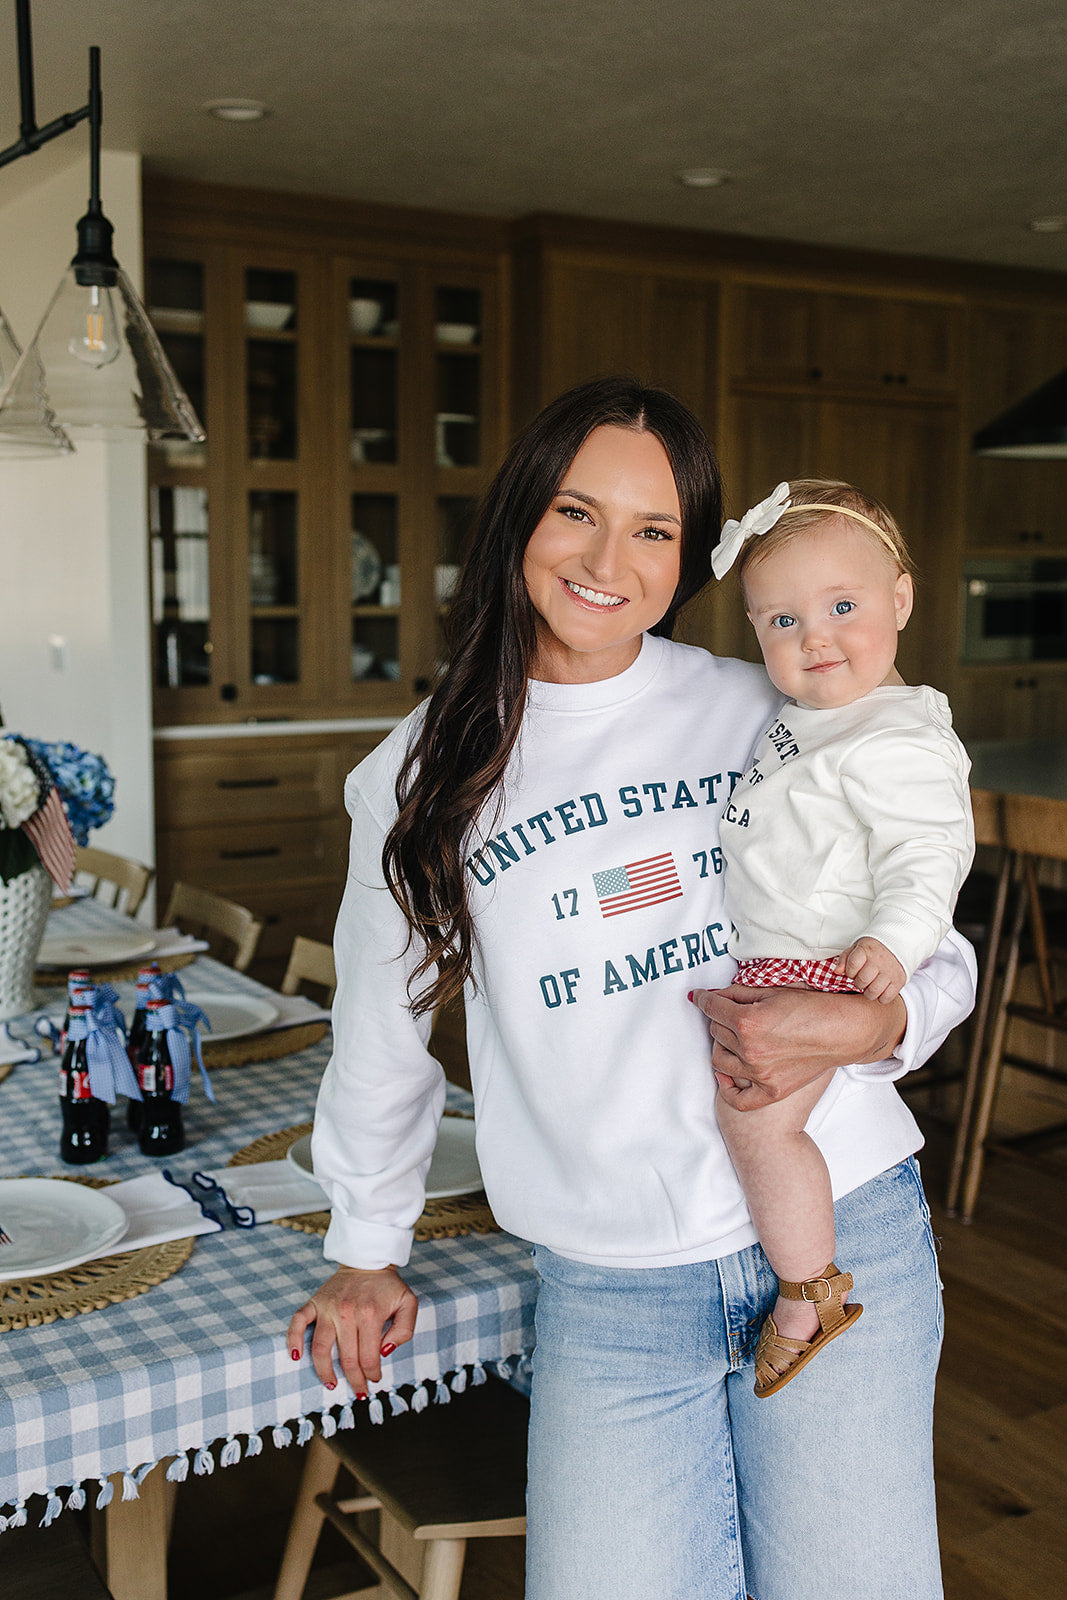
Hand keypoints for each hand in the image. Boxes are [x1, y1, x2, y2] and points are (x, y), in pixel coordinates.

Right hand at [287, 1264, 417, 1393]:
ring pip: (320, 1348)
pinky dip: (293, 1340)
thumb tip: (385, 1352)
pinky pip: (298, 1323)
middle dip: (354, 1380)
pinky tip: (296, 1357)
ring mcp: (328, 1308)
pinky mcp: (315, 1302)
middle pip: (346, 1358)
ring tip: (331, 1384)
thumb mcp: (408, 1303)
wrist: (367, 1259)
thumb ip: (404, 1330)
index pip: (369, 1357)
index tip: (375, 1379)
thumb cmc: (388, 1285)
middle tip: (359, 1391)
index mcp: (370, 1315)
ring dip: (324, 1371)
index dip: (372, 1373)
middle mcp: (347, 1313)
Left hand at [689, 983, 905, 1111]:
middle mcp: (749, 1050)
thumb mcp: (773, 992)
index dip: (704, 998)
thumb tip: (712, 995)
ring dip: (723, 1046)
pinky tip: (726, 1075)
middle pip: (715, 1031)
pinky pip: (737, 1098)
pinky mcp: (771, 1091)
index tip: (700, 997)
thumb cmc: (813, 1007)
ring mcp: (759, 1074)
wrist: (843, 1032)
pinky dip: (727, 1087)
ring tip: (734, 1038)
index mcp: (748, 1021)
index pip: (711, 1007)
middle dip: (720, 1019)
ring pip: (719, 1060)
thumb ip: (738, 993)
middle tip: (733, 1013)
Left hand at [835, 937, 906, 1003]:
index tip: (853, 972)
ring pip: (874, 991)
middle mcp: (879, 960)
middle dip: (859, 983)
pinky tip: (880, 990)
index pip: (852, 965)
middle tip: (862, 980)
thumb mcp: (856, 948)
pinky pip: (886, 997)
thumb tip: (837, 972)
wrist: (897, 944)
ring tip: (870, 986)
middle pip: (862, 980)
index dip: (850, 972)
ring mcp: (890, 971)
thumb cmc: (872, 949)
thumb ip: (844, 959)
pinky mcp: (899, 981)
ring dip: (869, 993)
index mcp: (867, 950)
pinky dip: (881, 998)